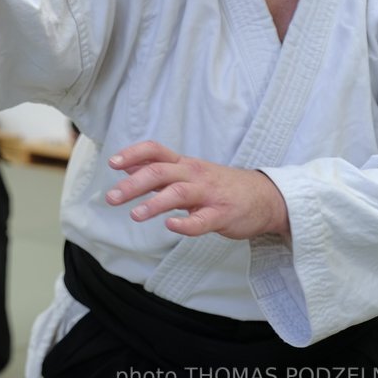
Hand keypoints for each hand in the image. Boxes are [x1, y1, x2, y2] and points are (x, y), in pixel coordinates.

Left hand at [104, 140, 290, 239]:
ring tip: (134, 214)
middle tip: (111, 198)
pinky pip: (203, 220)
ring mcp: (209, 194)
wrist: (266, 198)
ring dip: (154, 203)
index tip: (112, 163)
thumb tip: (126, 167)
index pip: (155, 151)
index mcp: (184, 164)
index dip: (133, 154)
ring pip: (179, 193)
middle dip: (133, 184)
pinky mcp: (223, 215)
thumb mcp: (188, 172)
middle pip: (160, 172)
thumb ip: (159, 170)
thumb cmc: (219, 186)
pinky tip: (171, 226)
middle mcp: (194, 175)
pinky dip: (186, 224)